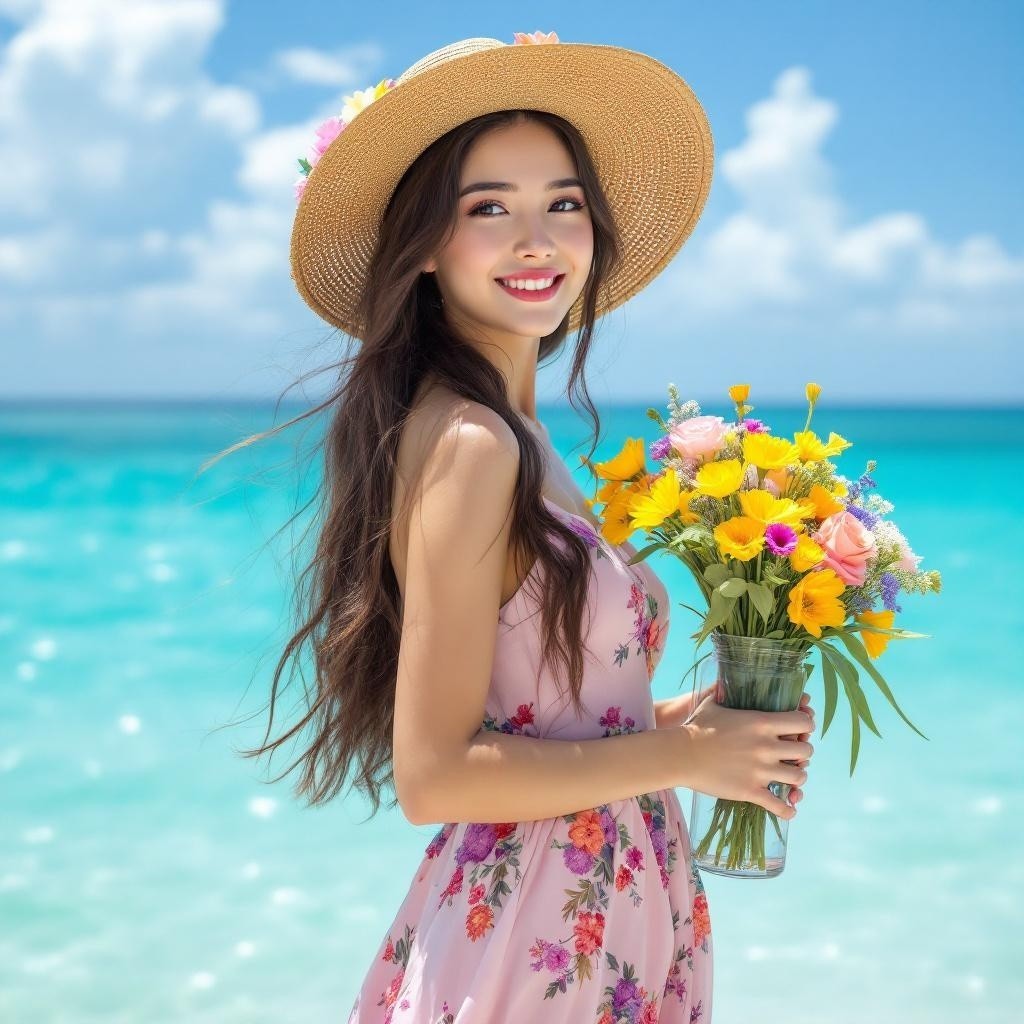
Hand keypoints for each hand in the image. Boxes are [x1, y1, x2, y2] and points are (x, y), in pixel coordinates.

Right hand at [683, 686, 814, 819]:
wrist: (680, 754)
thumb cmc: (696, 727)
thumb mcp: (713, 703)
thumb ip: (725, 692)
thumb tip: (725, 681)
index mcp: (762, 722)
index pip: (803, 722)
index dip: (805, 726)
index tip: (799, 730)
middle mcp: (767, 746)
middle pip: (806, 751)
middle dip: (802, 754)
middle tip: (792, 756)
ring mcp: (761, 771)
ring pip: (799, 777)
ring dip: (796, 778)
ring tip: (788, 779)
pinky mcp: (751, 791)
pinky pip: (781, 806)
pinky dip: (788, 810)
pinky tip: (788, 809)